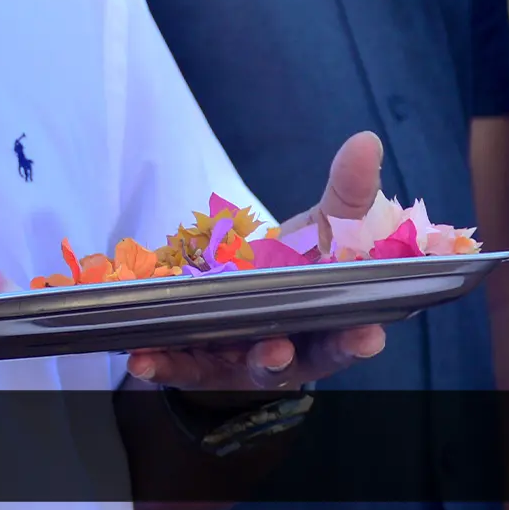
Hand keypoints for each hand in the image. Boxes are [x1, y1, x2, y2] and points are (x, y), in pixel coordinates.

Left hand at [124, 131, 388, 390]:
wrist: (247, 286)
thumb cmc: (299, 265)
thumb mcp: (323, 227)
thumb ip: (346, 194)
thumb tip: (366, 142)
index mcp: (325, 328)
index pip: (344, 338)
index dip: (356, 340)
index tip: (368, 336)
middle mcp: (287, 353)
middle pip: (289, 362)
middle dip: (284, 358)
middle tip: (281, 350)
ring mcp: (241, 362)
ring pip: (231, 368)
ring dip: (217, 363)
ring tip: (214, 346)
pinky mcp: (198, 363)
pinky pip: (179, 366)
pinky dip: (161, 364)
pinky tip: (140, 358)